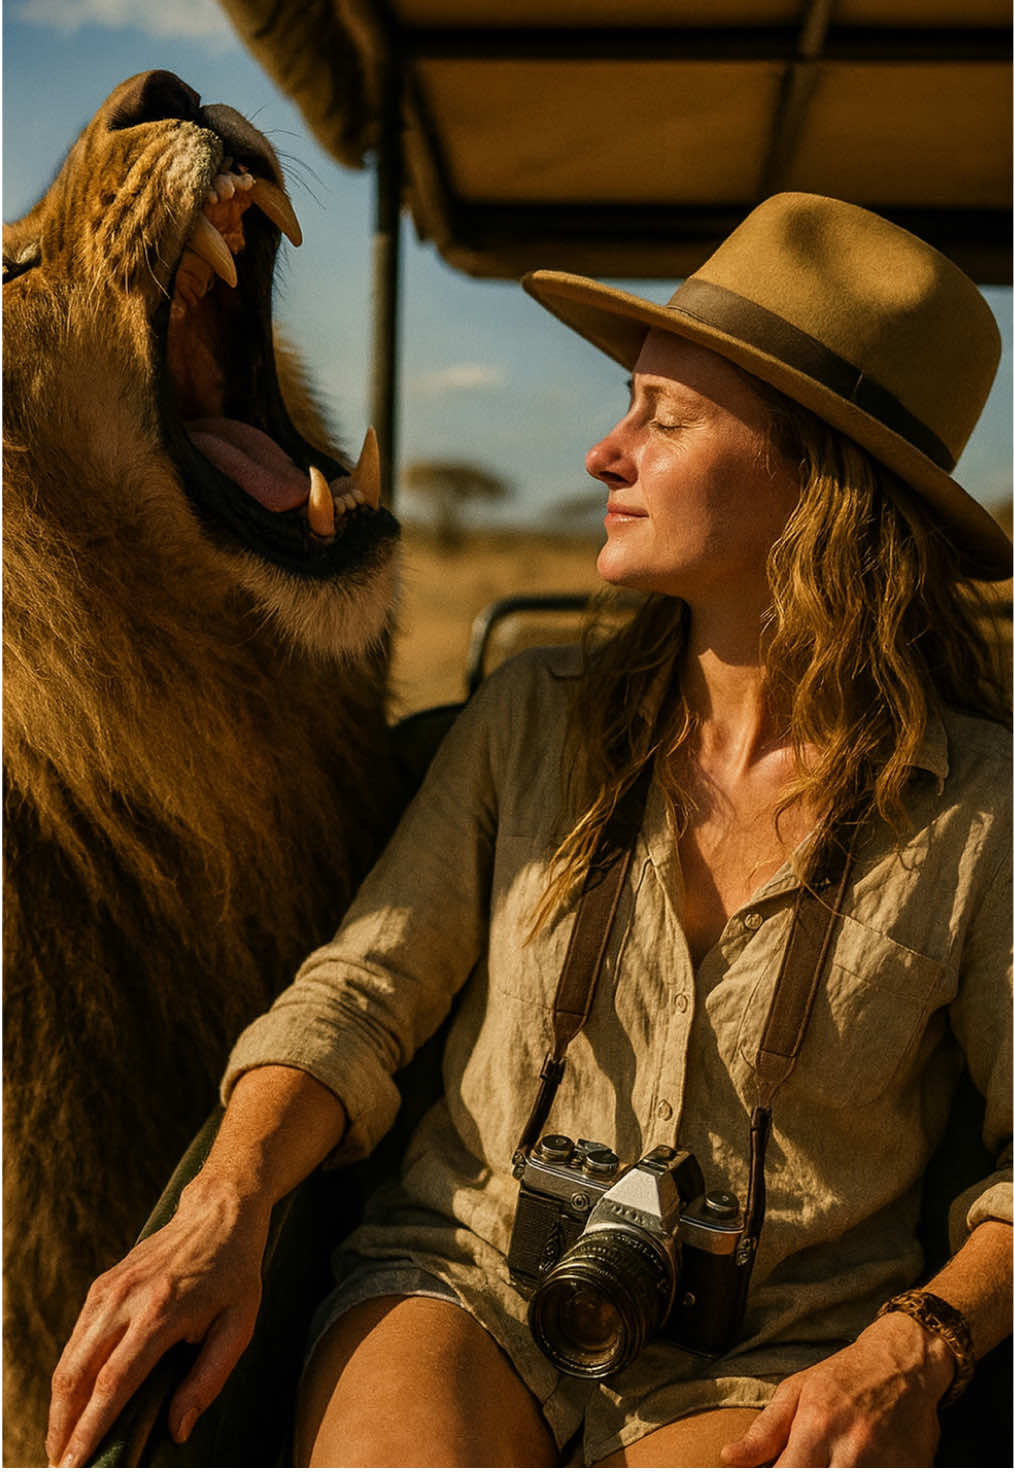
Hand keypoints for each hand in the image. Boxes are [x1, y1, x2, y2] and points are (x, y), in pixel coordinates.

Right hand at [46, 1174, 270, 1467]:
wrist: (217, 1212)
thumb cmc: (234, 1273)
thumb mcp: (239, 1325)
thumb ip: (208, 1379)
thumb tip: (177, 1430)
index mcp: (161, 1312)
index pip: (113, 1382)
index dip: (90, 1428)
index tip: (75, 1464)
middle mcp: (126, 1301)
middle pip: (76, 1375)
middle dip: (63, 1426)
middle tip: (63, 1465)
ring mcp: (108, 1291)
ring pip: (68, 1359)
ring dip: (59, 1406)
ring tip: (63, 1444)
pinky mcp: (101, 1286)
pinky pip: (76, 1339)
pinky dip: (68, 1377)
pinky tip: (73, 1403)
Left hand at [721, 1313, 954, 1466]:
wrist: (906, 1363)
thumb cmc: (844, 1376)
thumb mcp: (797, 1391)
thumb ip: (764, 1431)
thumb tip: (728, 1458)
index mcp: (817, 1427)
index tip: (772, 1471)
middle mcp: (851, 1450)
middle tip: (805, 1461)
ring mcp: (884, 1465)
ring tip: (828, 1458)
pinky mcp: (910, 1470)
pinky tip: (858, 1461)